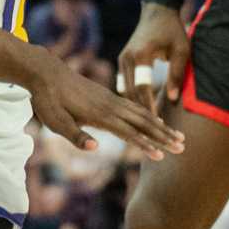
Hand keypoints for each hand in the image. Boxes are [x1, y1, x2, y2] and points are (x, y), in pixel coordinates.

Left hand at [27, 52, 184, 159]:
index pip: (128, 132)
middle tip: (182, 148)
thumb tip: (95, 147)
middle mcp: (110, 105)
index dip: (145, 145)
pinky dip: (149, 115)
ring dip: (161, 126)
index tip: (161, 156)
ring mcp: (111, 99)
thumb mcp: (54, 121)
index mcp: (99, 115)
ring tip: (177, 136)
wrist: (46, 72)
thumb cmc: (48, 100)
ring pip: (142, 113)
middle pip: (143, 122)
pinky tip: (156, 121)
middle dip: (163, 136)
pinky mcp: (108, 95)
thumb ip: (75, 135)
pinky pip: (134, 106)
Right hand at [116, 2, 190, 115]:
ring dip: (135, 107)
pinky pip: (125, 84)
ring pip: (125, 90)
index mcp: (141, 54)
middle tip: (152, 131)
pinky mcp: (122, 62)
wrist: (157, 12)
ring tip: (147, 125)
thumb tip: (172, 99)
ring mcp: (122, 59)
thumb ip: (177, 74)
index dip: (149, 106)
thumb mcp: (182, 50)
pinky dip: (132, 98)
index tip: (157, 123)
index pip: (143, 86)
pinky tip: (140, 111)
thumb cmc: (173, 30)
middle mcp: (127, 58)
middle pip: (131, 91)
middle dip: (141, 112)